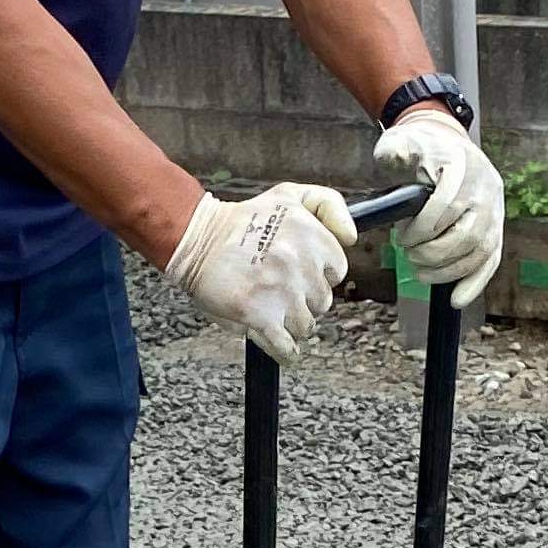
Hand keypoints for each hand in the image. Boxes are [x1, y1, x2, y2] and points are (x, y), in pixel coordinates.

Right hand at [164, 182, 357, 361]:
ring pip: (306, 325)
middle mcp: (300, 262)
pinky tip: (281, 347)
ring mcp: (281, 291)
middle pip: (322, 301)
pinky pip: (286, 347)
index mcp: (311, 234)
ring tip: (272, 309)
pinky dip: (285, 352)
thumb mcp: (290, 195)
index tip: (302, 273)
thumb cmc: (242, 220)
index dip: (319, 275)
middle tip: (281, 290)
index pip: (337, 271)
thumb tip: (351, 238)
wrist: (196, 238)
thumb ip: (330, 206)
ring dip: (291, 323)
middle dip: (304, 299)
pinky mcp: (260, 315)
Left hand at [372, 106, 502, 308]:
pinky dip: (475, 283)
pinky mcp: (496, 228)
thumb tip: (392, 159)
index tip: (401, 236)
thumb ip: (395, 151)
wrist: (447, 146)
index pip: (448, 206)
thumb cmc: (420, 149)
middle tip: (408, 254)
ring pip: (481, 251)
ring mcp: (496, 210)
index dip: (422, 229)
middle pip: (468, 234)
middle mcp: (487, 188)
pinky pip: (491, 260)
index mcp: (464, 166)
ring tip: (420, 271)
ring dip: (448, 270)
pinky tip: (456, 300)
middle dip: (433, 253)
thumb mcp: (403, 143)